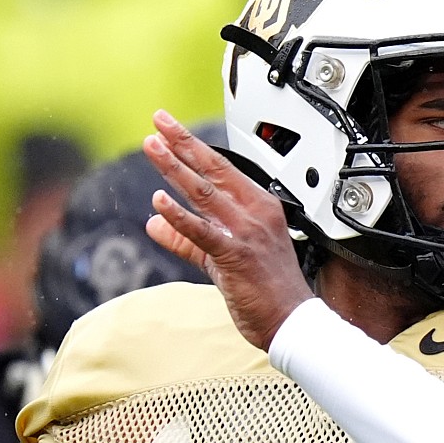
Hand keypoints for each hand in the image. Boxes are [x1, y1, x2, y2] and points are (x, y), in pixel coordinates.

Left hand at [143, 110, 313, 350]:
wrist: (291, 321)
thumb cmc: (266, 290)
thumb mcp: (220, 258)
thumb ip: (185, 239)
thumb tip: (152, 224)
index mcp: (257, 207)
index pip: (220, 168)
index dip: (191, 147)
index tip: (168, 129)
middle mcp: (253, 213)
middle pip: (212, 170)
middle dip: (182, 143)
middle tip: (158, 121)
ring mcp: (245, 233)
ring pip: (204, 193)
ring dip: (175, 168)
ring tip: (152, 147)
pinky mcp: (235, 256)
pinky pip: (203, 232)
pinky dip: (180, 216)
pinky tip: (159, 201)